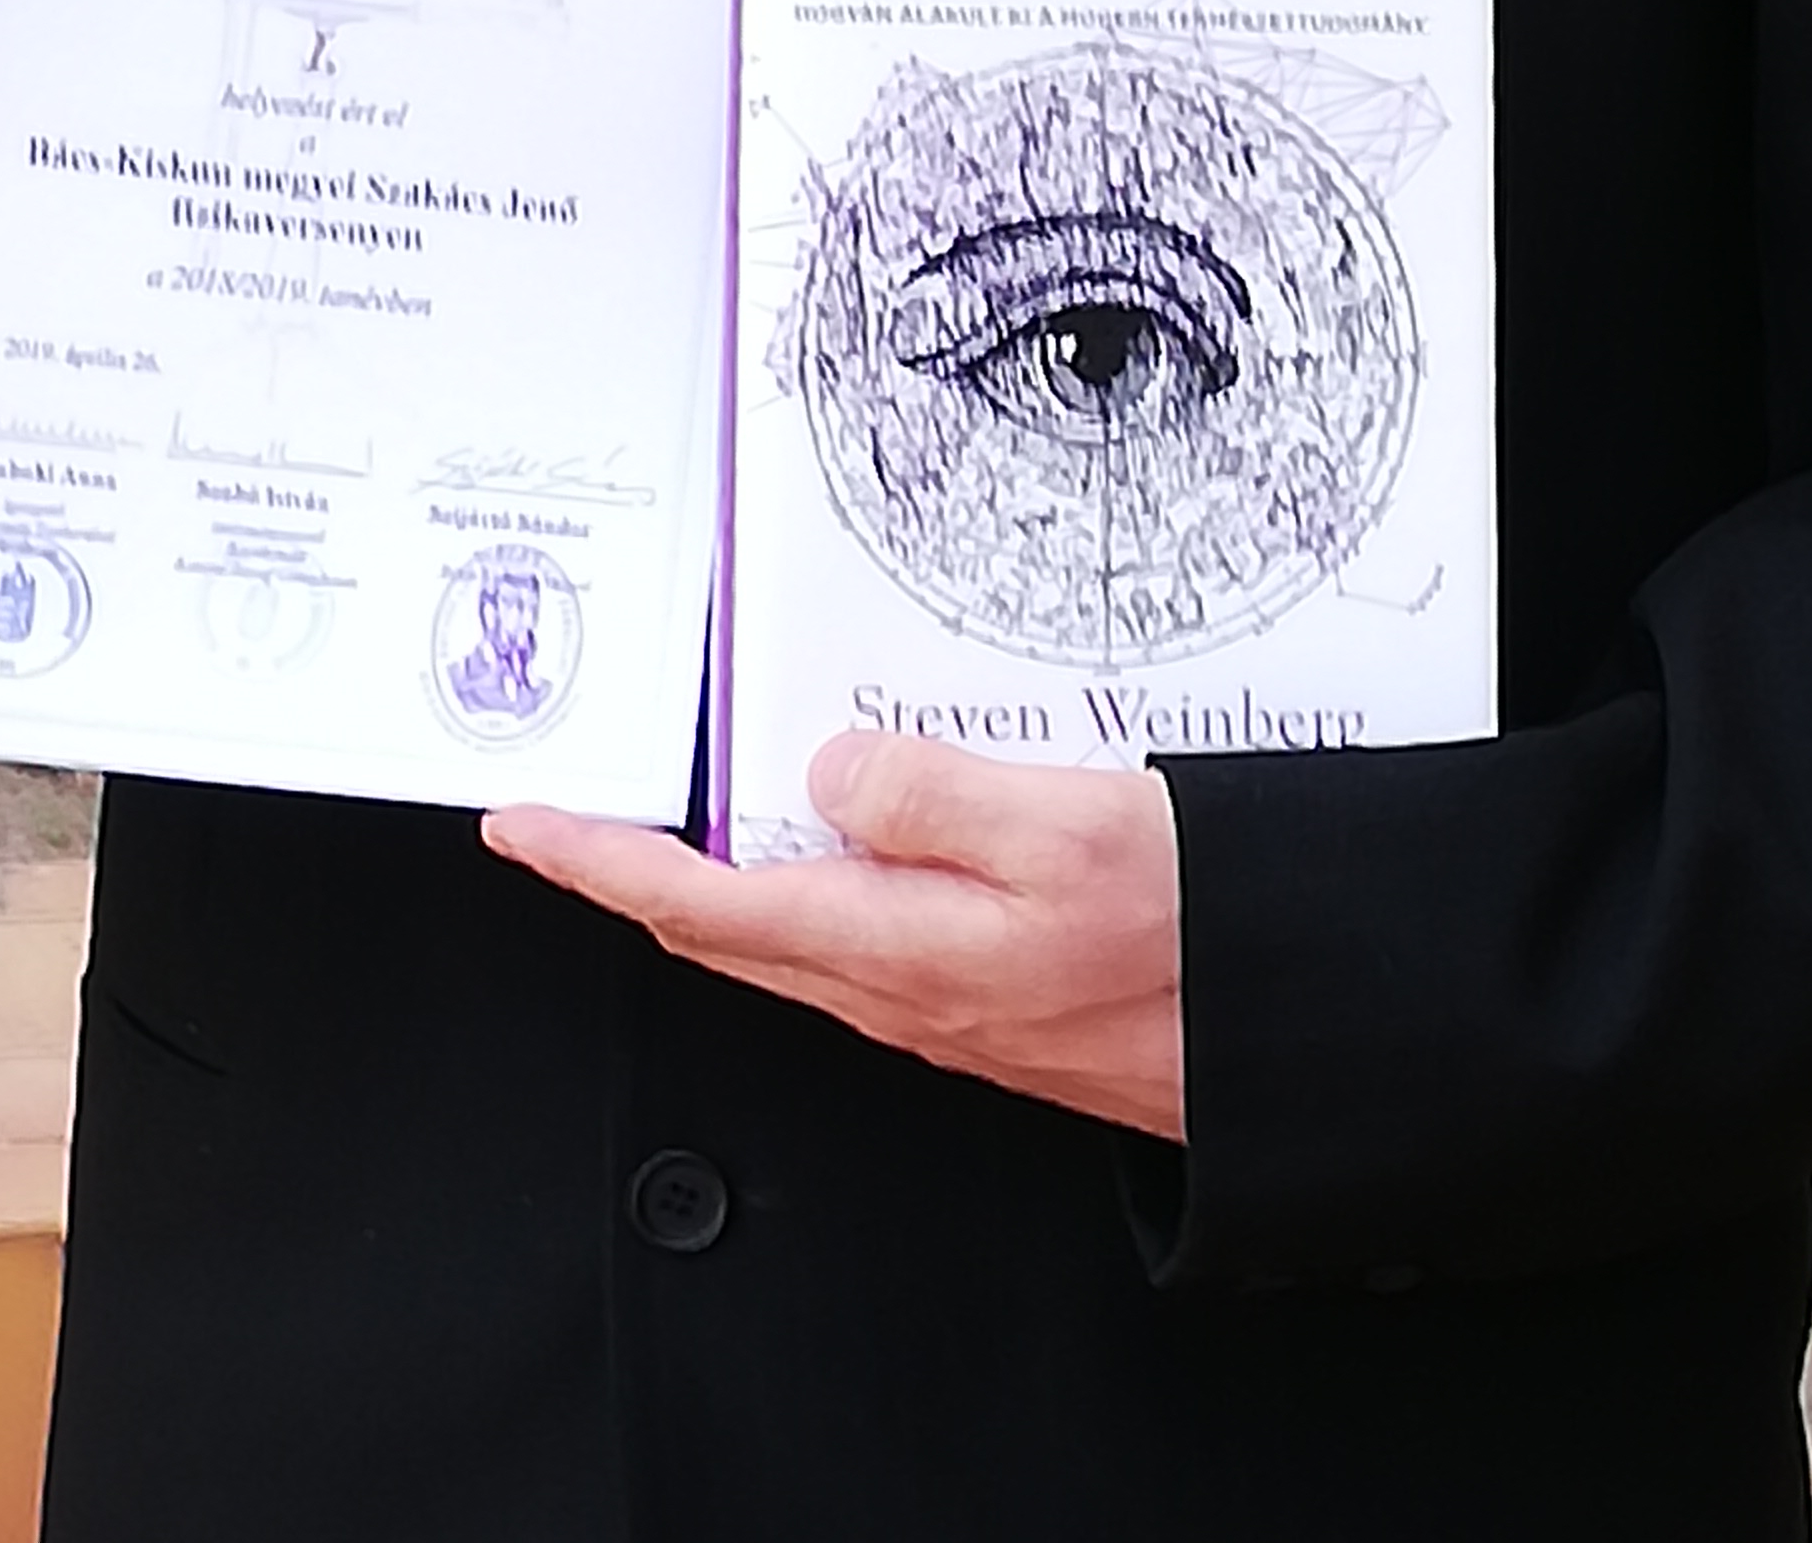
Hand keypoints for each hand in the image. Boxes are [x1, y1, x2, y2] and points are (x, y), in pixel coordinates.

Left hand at [484, 731, 1184, 1137]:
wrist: (1288, 1042)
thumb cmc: (1195, 940)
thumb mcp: (1062, 826)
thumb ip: (929, 793)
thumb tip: (831, 770)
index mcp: (897, 945)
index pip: (702, 905)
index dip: (600, 863)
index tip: (523, 826)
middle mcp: (902, 990)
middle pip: (725, 930)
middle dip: (633, 874)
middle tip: (568, 818)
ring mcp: (942, 1006)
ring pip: (790, 939)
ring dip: (716, 882)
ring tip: (673, 816)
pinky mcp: (986, 1002)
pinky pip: (860, 942)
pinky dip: (805, 891)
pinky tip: (831, 845)